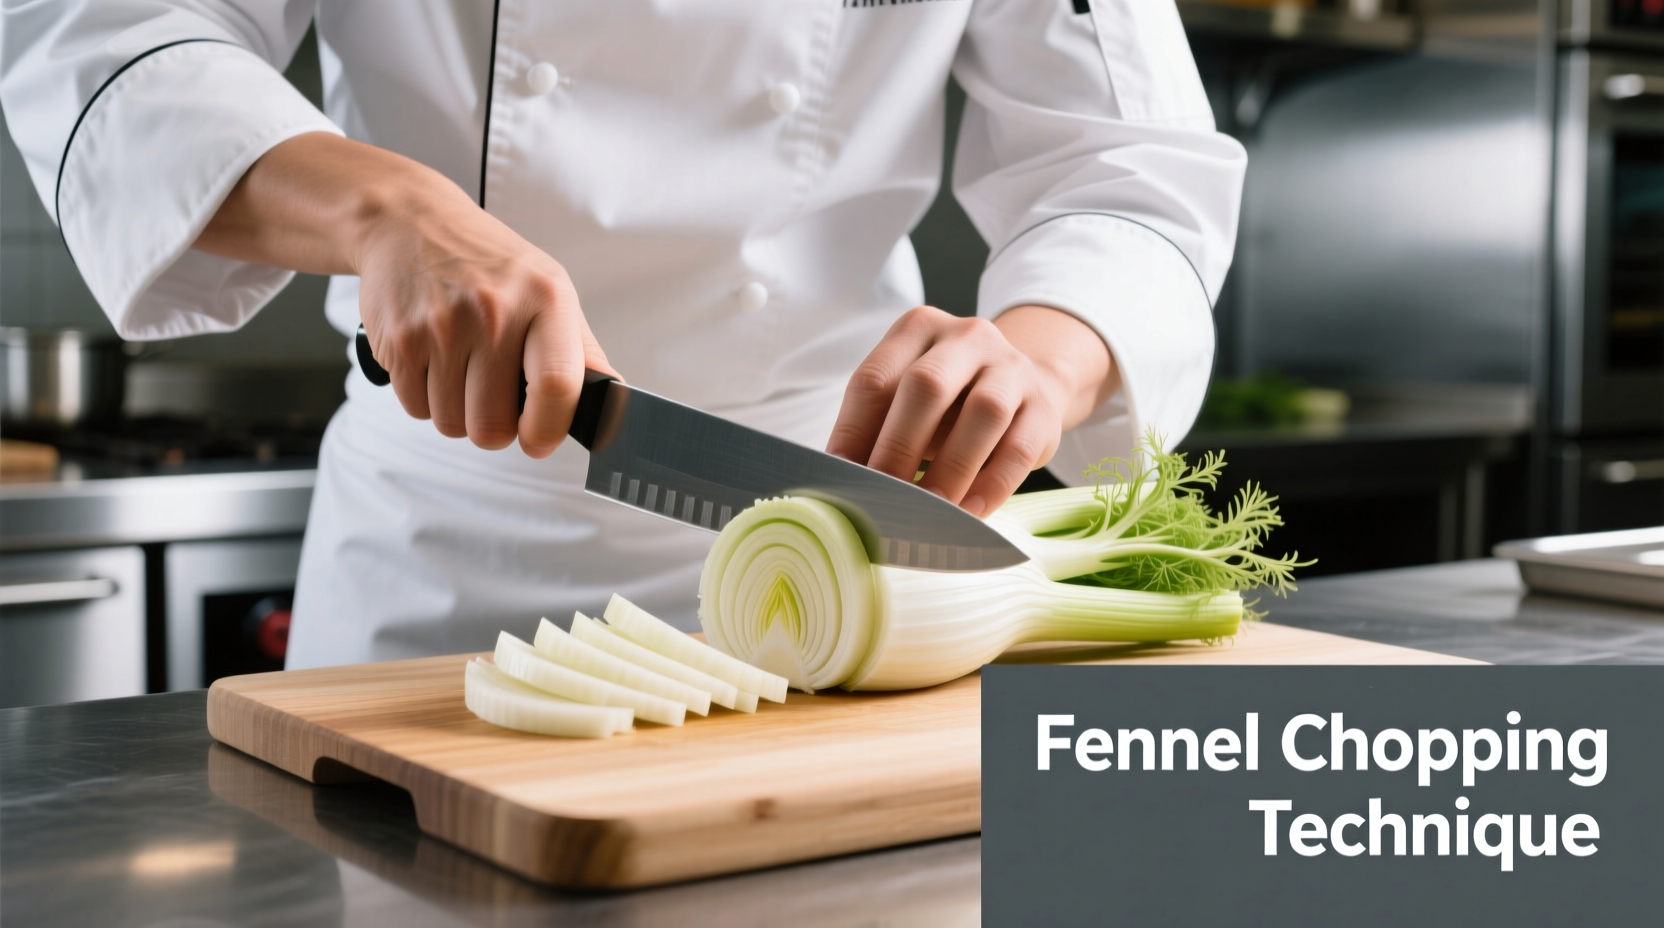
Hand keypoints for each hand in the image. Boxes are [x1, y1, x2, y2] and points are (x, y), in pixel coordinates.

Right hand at [195, 133, 616, 456]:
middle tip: (494, 399)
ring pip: (453, 424)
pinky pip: (416, 409)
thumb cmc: (489, 264)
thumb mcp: (549, 291)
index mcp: (545, 299)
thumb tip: (612, 409)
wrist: (411, 223)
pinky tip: (434, 362)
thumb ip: (581, 353)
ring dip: (459, 413)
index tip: (539, 439)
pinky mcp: (399, 340)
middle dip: (495, 428)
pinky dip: (426, 399)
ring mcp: (442, 325)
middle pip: (494, 425)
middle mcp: (493, 310)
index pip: (557, 386)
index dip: (549, 429)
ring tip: (463, 371)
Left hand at [826, 305, 1118, 516]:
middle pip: (927, 387)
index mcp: (918, 329)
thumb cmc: (949, 401)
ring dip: (951, 469)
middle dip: (899, 447)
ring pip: (983, 413)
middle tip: (883, 499)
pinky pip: (1019, 448)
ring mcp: (1011, 367)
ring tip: (929, 512)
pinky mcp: (1043, 406)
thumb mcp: (908, 399)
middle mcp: (966, 337)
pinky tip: (970, 513)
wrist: (1026, 383)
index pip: (875, 379)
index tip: (842, 479)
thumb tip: (841, 479)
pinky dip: (992, 486)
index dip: (854, 433)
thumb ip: (877, 427)